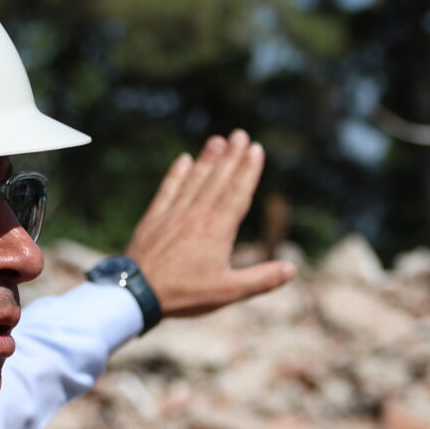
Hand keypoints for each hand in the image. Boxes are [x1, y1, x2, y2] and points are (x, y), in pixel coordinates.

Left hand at [123, 131, 294, 318]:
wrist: (136, 293)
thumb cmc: (184, 294)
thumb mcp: (229, 291)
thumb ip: (262, 279)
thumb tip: (292, 269)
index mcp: (218, 230)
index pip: (238, 193)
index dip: (248, 170)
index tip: (256, 149)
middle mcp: (197, 215)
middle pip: (218, 180)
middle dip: (231, 156)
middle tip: (240, 134)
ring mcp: (174, 214)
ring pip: (195, 180)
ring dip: (208, 159)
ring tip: (217, 140)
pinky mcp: (154, 218)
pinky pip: (168, 189)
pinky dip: (177, 173)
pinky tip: (184, 160)